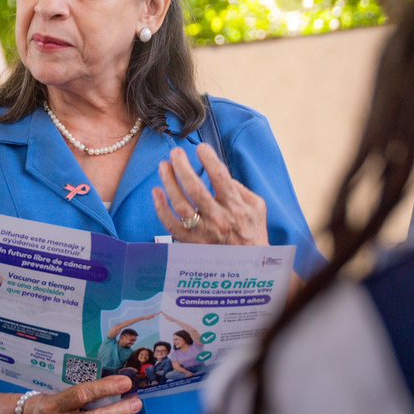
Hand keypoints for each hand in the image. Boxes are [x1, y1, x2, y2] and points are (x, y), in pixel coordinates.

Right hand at [22, 376, 140, 413]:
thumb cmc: (48, 403)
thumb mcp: (59, 392)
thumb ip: (82, 392)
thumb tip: (113, 386)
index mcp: (53, 405)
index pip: (82, 395)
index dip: (106, 388)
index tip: (125, 382)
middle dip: (119, 410)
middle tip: (136, 402)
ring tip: (128, 409)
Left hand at [153, 143, 268, 245]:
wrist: (248, 266)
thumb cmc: (253, 232)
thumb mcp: (257, 207)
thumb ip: (240, 189)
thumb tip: (222, 176)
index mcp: (236, 207)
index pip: (221, 178)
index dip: (210, 160)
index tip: (201, 147)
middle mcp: (218, 219)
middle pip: (195, 189)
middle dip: (183, 167)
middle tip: (176, 153)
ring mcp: (202, 232)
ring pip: (180, 205)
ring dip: (169, 183)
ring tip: (163, 166)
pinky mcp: (191, 242)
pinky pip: (171, 225)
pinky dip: (161, 208)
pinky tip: (156, 192)